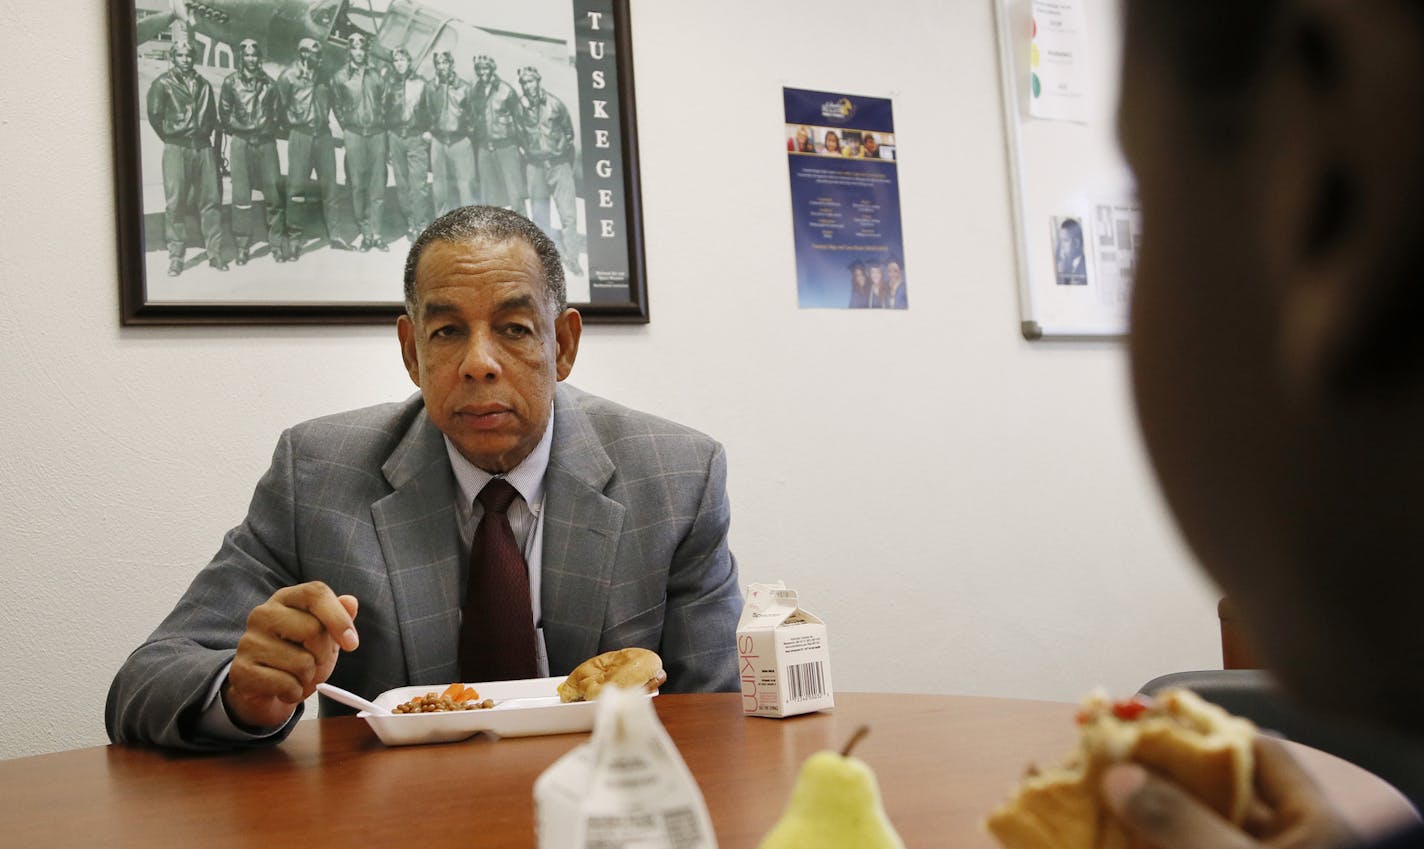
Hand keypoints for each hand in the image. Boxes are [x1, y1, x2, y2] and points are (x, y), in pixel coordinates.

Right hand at [223, 582, 359, 729]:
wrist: (267, 688)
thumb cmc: (299, 655)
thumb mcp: (325, 634)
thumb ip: (339, 616)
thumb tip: (351, 602)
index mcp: (286, 598)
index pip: (316, 593)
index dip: (339, 618)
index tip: (351, 643)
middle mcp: (263, 614)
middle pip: (313, 630)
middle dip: (324, 654)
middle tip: (315, 663)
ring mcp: (249, 641)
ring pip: (302, 662)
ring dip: (309, 677)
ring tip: (297, 676)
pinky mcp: (242, 670)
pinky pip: (286, 684)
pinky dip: (294, 692)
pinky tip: (284, 688)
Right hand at [1101, 736, 1356, 848]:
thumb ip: (1183, 822)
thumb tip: (1119, 776)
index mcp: (1314, 826)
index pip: (1261, 752)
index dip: (1206, 730)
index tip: (1152, 721)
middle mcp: (1287, 845)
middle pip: (1221, 790)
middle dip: (1166, 775)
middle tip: (1114, 756)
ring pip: (1197, 830)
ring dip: (1153, 814)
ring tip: (1104, 793)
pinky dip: (1155, 844)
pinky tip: (1118, 837)